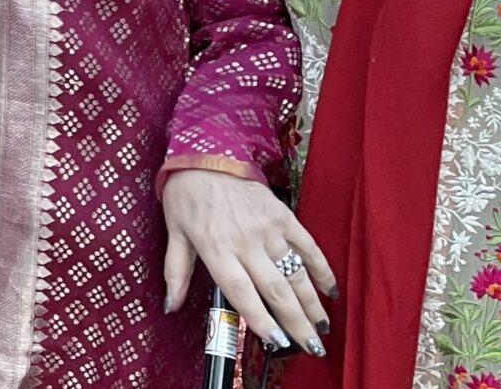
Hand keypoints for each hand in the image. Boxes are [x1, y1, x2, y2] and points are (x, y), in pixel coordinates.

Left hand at [162, 169, 333, 355]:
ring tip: (322, 327)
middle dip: (296, 322)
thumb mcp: (174, 234)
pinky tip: (330, 290)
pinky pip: (307, 246)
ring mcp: (268, 228)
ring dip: (312, 303)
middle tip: (312, 346)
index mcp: (216, 249)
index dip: (260, 319)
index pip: (242, 292)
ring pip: (295, 273)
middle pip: (275, 290)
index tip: (277, 341)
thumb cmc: (186, 197)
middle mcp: (245, 242)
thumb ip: (176, 272)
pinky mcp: (283, 216)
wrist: (206, 155)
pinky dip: (321, 269)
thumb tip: (171, 305)